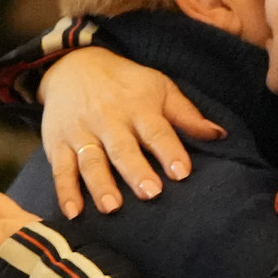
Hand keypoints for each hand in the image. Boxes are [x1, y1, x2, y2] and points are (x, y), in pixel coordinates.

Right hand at [39, 47, 224, 218]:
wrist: (72, 65)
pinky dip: (65, 192)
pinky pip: (61, 170)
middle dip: (136, 170)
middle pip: (122, 148)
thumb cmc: (125, 83)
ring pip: (91, 161)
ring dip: (100, 184)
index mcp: (138, 107)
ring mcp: (81, 133)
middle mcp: (108, 120)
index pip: (156, 131)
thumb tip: (220, 135)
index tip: (182, 172)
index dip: (169, 151)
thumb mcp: (158, 88)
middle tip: (151, 193)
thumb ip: (186, 114)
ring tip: (112, 207)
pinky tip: (73, 212)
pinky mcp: (57, 144)